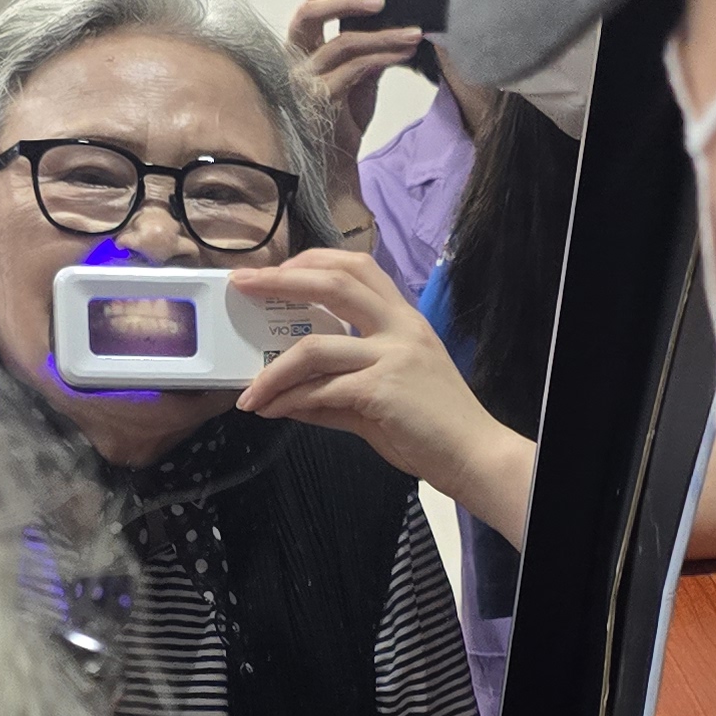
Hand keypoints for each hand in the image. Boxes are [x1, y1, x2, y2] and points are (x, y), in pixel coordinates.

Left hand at [236, 249, 536, 541]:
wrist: (473, 455)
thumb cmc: (431, 427)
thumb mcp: (381, 396)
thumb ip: (334, 392)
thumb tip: (287, 397)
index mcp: (403, 318)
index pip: (357, 267)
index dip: (313, 260)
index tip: (278, 270)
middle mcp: (400, 326)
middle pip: (334, 283)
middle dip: (280, 280)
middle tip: (242, 284)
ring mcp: (392, 355)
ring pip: (314, 348)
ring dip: (271, 372)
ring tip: (248, 394)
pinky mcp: (382, 389)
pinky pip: (321, 390)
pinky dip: (289, 400)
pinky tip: (273, 411)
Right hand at [291, 0, 428, 137]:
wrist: (335, 165)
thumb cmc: (342, 119)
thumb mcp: (358, 77)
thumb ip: (366, 49)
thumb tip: (392, 23)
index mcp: (302, 49)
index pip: (310, 6)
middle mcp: (294, 60)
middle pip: (308, 14)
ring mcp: (303, 80)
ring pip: (343, 43)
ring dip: (382, 36)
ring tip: (413, 33)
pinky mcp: (319, 100)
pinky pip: (355, 70)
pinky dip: (383, 58)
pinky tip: (403, 54)